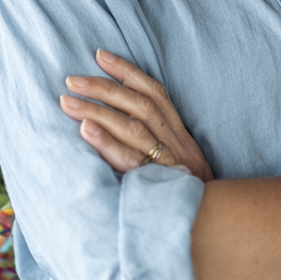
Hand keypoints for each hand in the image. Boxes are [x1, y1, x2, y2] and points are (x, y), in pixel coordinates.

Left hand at [60, 49, 213, 181]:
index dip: (127, 72)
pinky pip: (130, 160)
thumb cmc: (187, 194)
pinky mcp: (156, 183)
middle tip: (72, 80)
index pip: (154, 92)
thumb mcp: (180, 162)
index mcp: (179, 134)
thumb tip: (116, 120)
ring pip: (132, 127)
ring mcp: (167, 162)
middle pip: (140, 105)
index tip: (100, 56)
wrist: (212, 223)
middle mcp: (175, 142)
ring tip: (68, 102)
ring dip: (98, 111)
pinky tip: (85, 130)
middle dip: (104, 88)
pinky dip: (107, 143)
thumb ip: (157, 141)